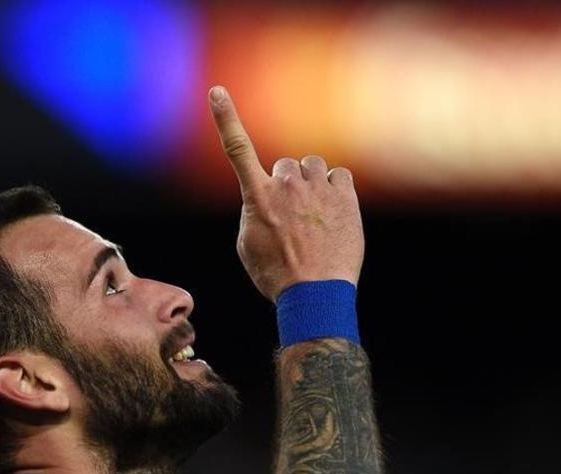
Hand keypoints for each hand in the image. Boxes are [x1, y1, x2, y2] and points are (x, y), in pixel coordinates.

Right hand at [209, 85, 364, 301]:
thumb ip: (254, 211)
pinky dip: (335, 190)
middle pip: (286, 165)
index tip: (217, 91)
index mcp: (257, 196)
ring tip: (314, 219)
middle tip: (293, 218)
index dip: (225, 118)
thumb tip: (267, 197)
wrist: (315, 294)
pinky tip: (333, 214)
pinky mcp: (344, 197)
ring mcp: (316, 189)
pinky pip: (339, 176)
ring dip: (312, 185)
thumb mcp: (248, 245)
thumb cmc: (276, 275)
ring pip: (313, 168)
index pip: (236, 148)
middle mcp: (286, 186)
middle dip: (288, 184)